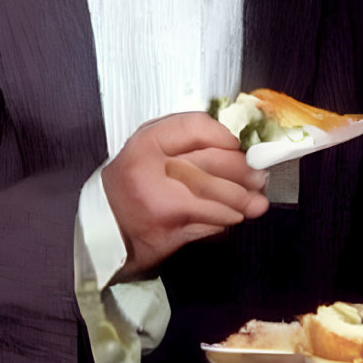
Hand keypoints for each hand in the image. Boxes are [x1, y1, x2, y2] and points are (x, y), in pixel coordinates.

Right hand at [102, 112, 269, 276]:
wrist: (102, 228)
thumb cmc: (132, 183)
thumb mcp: (150, 149)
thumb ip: (186, 140)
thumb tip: (236, 145)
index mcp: (146, 144)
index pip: (194, 128)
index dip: (222, 135)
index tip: (237, 144)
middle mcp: (152, 171)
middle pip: (212, 163)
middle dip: (243, 171)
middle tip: (260, 175)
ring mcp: (161, 204)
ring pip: (217, 197)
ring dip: (244, 200)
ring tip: (256, 200)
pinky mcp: (169, 235)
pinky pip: (211, 224)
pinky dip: (227, 220)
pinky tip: (233, 216)